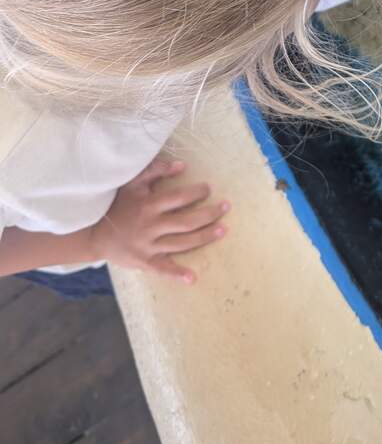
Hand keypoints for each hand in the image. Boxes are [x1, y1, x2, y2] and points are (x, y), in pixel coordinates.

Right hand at [89, 157, 229, 284]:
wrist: (93, 233)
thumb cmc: (117, 204)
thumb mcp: (132, 183)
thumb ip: (155, 171)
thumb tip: (181, 165)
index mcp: (149, 205)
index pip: (180, 198)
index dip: (197, 193)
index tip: (208, 189)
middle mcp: (151, 226)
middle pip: (187, 221)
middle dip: (209, 214)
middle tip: (226, 208)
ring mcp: (148, 246)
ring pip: (182, 243)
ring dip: (204, 237)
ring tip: (222, 230)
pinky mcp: (144, 261)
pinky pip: (162, 269)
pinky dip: (177, 274)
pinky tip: (192, 278)